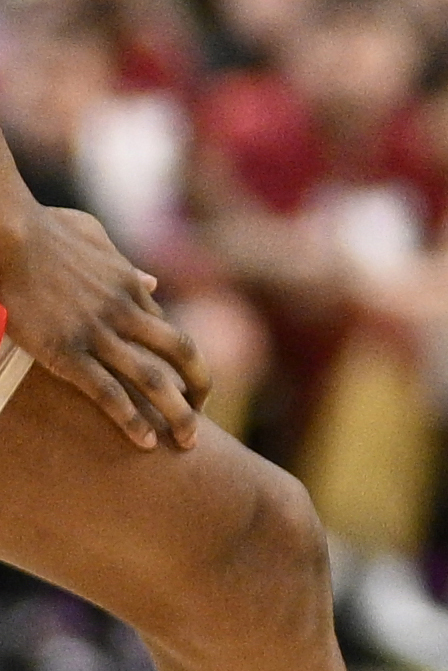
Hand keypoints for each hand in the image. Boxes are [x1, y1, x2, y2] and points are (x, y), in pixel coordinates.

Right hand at [0, 203, 206, 451]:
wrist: (9, 235)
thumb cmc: (42, 228)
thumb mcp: (95, 237)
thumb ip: (124, 264)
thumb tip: (151, 279)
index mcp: (130, 285)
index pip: (166, 329)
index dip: (178, 360)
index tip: (185, 382)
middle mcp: (124, 311)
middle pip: (180, 354)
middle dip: (199, 387)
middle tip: (204, 414)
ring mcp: (97, 333)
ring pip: (153, 380)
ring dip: (176, 413)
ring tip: (188, 442)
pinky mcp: (65, 351)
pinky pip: (107, 391)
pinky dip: (130, 419)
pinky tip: (145, 442)